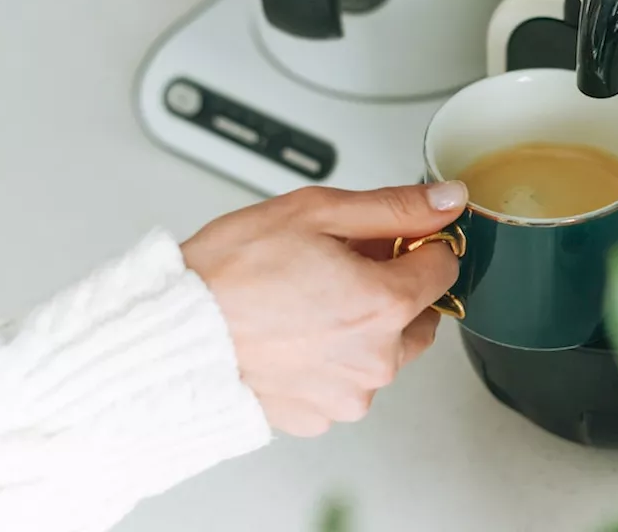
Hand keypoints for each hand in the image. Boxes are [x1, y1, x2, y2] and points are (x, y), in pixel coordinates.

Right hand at [180, 182, 467, 436]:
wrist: (170, 334)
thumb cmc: (230, 274)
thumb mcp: (316, 213)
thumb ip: (395, 207)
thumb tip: (447, 200)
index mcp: (386, 304)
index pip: (444, 267)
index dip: (418, 244)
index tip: (390, 240)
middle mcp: (377, 359)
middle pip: (419, 314)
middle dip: (394, 288)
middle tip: (339, 267)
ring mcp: (349, 395)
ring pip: (383, 352)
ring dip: (363, 328)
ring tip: (307, 303)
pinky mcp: (320, 417)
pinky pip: (344, 381)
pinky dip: (330, 360)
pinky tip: (293, 336)